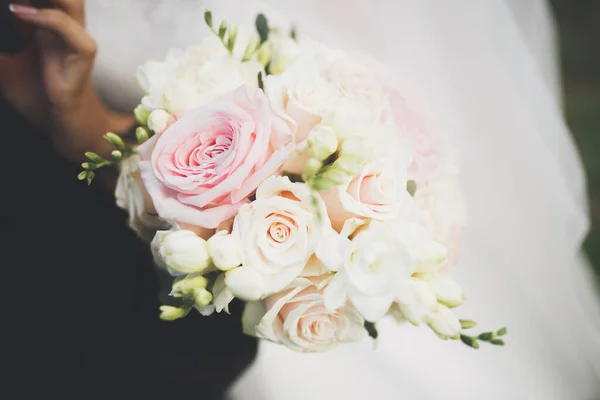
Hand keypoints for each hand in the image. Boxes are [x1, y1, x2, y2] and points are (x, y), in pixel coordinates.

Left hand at [0, 1, 132, 161]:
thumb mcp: (3, 69)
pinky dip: (44, 17)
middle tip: (7, 0)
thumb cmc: (38, 99)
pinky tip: (17, 12)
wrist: (62, 129)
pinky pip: (67, 28)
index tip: (0, 3)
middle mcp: (62, 26)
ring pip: (70, 1)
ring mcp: (74, 39)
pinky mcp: (83, 57)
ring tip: (11, 1)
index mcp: (43, 24)